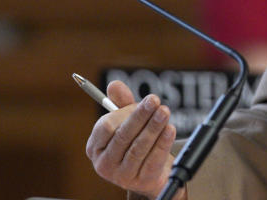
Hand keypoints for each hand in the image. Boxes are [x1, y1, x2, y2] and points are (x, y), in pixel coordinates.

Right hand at [85, 80, 185, 199]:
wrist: (148, 173)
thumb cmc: (134, 141)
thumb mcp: (127, 121)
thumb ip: (121, 103)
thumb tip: (114, 85)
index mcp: (96, 147)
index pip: (105, 127)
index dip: (123, 113)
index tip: (144, 100)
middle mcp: (105, 163)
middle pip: (123, 137)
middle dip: (140, 116)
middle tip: (155, 101)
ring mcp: (122, 176)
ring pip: (138, 148)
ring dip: (153, 127)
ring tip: (165, 112)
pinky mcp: (141, 182)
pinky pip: (152, 160)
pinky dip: (162, 144)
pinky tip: (170, 130)